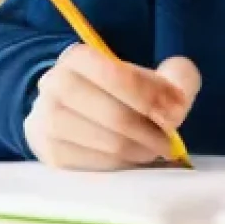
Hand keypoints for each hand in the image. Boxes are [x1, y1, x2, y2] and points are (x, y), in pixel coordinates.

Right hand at [24, 45, 200, 169]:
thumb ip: (176, 77)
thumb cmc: (121, 91)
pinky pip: (96, 166)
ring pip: (108, 144)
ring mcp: (47, 122)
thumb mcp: (150, 74)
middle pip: (115, 116)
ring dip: (140, 151)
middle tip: (170, 142)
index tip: (177, 110)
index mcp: (78, 57)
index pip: (117, 75)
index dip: (152, 95)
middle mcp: (55, 85)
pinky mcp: (50, 153)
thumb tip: (177, 101)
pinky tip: (134, 159)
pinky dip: (123, 165)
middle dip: (150, 132)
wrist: (78, 110)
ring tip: (155, 150)